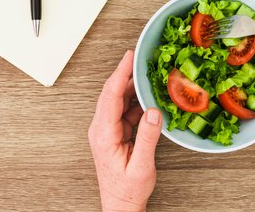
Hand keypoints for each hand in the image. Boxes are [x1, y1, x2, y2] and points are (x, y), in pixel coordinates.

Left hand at [88, 50, 162, 211]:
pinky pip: (125, 110)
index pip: (110, 96)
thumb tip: (152, 111)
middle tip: (141, 58)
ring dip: (133, 88)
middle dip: (126, 74)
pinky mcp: (115, 133)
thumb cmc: (127, 190)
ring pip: (119, 100)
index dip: (120, 73)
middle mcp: (102, 129)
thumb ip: (147, 137)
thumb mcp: (141, 165)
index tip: (129, 57)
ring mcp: (107, 130)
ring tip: (149, 75)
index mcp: (104, 134)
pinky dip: (137, 101)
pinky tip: (149, 98)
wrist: (121, 204)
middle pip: (113, 93)